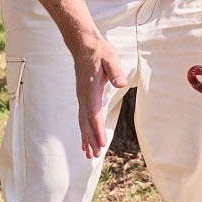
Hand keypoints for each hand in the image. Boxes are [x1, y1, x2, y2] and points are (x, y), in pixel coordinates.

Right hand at [75, 37, 128, 157]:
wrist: (83, 45)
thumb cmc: (99, 52)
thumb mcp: (110, 58)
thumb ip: (115, 71)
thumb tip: (120, 83)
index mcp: (90, 89)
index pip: (93, 114)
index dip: (97, 130)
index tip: (101, 143)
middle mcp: (83, 96)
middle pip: (86, 122)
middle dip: (90, 140)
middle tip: (94, 156)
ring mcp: (81, 97)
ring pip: (82, 122)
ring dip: (86, 138)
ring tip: (89, 155)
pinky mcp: (83, 97)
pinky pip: (82, 117)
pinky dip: (84, 130)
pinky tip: (85, 141)